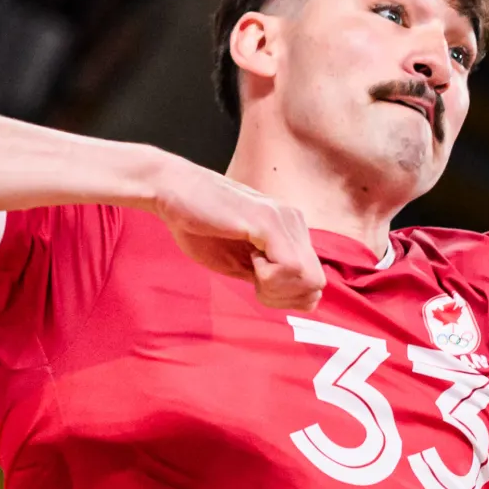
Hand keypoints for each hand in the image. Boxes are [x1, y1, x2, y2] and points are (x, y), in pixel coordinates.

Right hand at [151, 163, 324, 308]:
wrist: (171, 191)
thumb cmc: (198, 225)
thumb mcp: (238, 261)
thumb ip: (266, 275)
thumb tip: (287, 296)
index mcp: (290, 231)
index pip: (313, 281)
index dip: (288, 297)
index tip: (258, 286)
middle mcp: (294, 222)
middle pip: (316, 283)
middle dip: (285, 297)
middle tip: (255, 284)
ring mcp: (284, 219)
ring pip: (309, 278)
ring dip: (277, 289)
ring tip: (251, 271)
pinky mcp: (268, 221)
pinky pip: (290, 267)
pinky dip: (269, 277)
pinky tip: (249, 261)